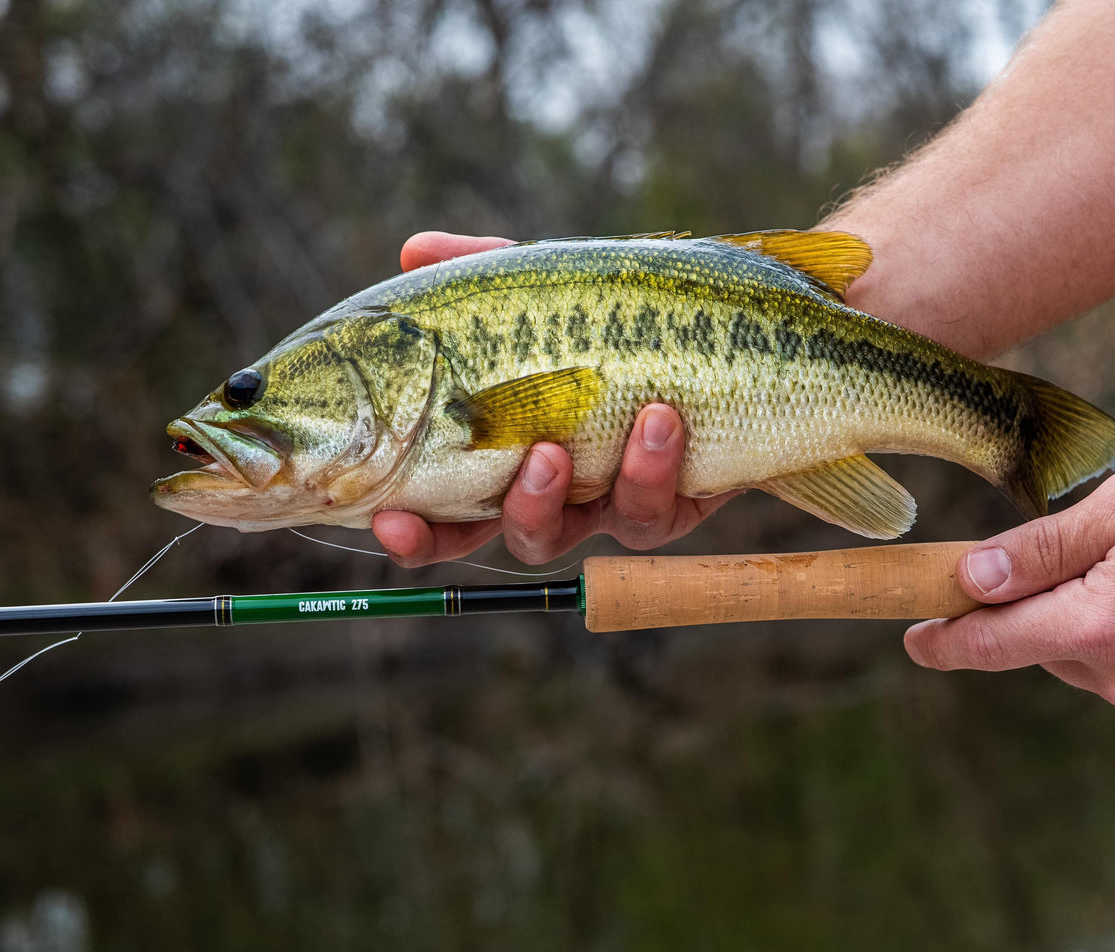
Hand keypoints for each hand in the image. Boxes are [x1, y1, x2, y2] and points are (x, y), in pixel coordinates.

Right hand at [372, 231, 738, 565]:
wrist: (729, 329)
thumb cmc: (618, 314)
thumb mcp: (547, 285)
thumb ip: (482, 270)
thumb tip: (415, 251)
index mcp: (505, 454)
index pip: (440, 511)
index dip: (411, 529)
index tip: (385, 519)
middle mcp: (551, 492)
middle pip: (492, 538)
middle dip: (466, 536)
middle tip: (459, 494)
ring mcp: (605, 505)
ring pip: (566, 536)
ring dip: (552, 497)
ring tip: (557, 446)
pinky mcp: (670, 507)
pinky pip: (651, 512)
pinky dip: (650, 466)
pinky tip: (660, 419)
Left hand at [905, 452, 1114, 728]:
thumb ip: (1040, 550)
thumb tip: (968, 579)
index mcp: (1096, 627)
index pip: (989, 644)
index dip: (942, 641)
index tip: (912, 639)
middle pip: (1040, 645)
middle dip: (1038, 604)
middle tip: (1088, 552)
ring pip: (1087, 660)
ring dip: (1090, 621)